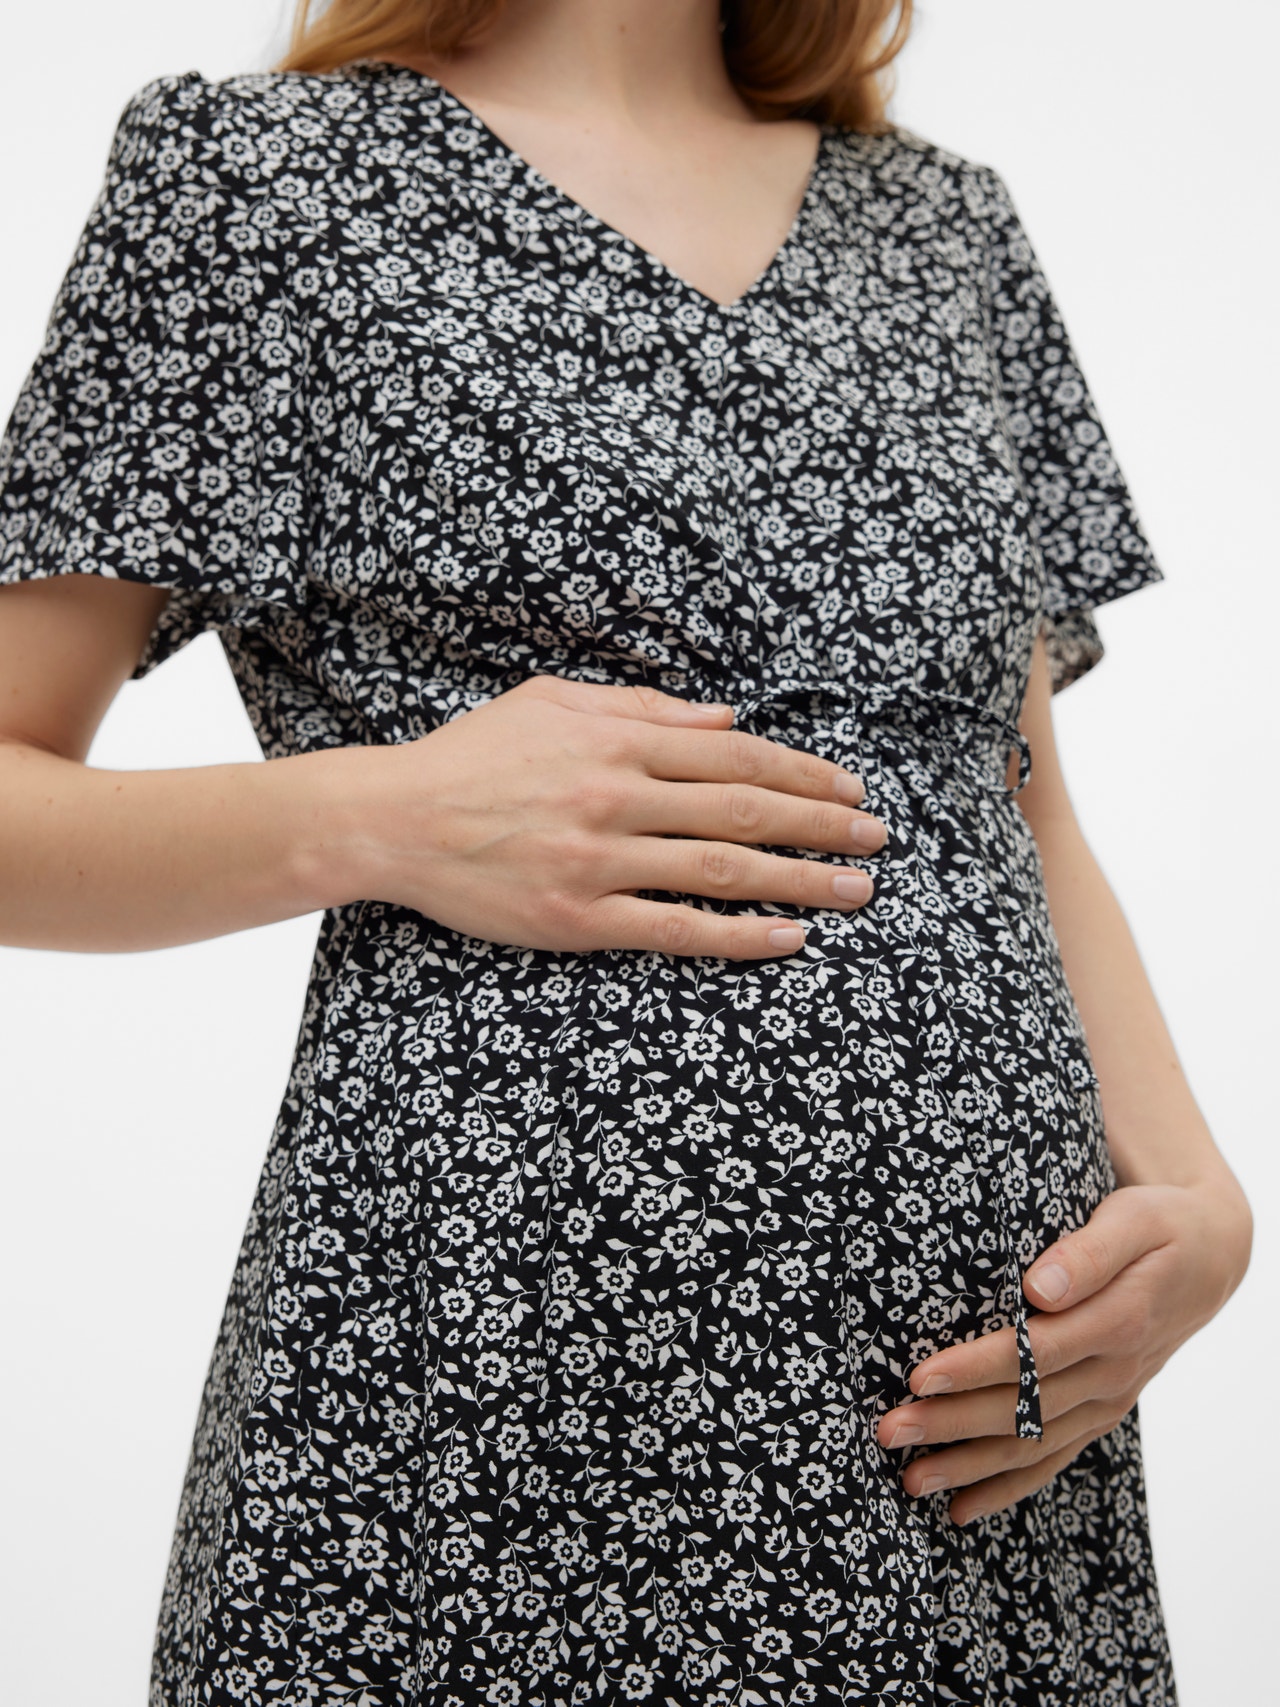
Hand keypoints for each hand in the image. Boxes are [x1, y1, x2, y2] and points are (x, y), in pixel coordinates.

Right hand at [338, 672, 887, 956]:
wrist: (393, 819)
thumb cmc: (473, 756)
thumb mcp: (555, 702)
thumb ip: (644, 709)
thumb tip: (726, 719)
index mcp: (618, 741)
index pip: (736, 756)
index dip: (804, 772)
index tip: (849, 789)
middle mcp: (618, 797)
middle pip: (747, 809)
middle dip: (823, 824)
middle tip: (878, 838)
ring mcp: (600, 861)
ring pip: (723, 868)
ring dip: (801, 879)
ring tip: (858, 889)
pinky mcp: (579, 917)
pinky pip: (675, 930)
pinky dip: (738, 934)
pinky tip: (789, 937)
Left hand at [876, 1174, 1252, 1524]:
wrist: (1211, 1259)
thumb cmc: (1160, 1227)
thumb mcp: (1133, 1221)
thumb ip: (1088, 1253)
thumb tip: (1040, 1286)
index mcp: (1118, 1322)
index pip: (1034, 1354)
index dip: (976, 1368)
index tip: (919, 1376)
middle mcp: (1113, 1372)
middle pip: (1024, 1408)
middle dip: (952, 1424)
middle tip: (889, 1430)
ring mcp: (1109, 1399)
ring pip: (1033, 1445)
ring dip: (969, 1466)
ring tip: (910, 1480)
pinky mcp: (1102, 1412)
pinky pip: (1054, 1459)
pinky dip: (1007, 1487)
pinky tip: (961, 1507)